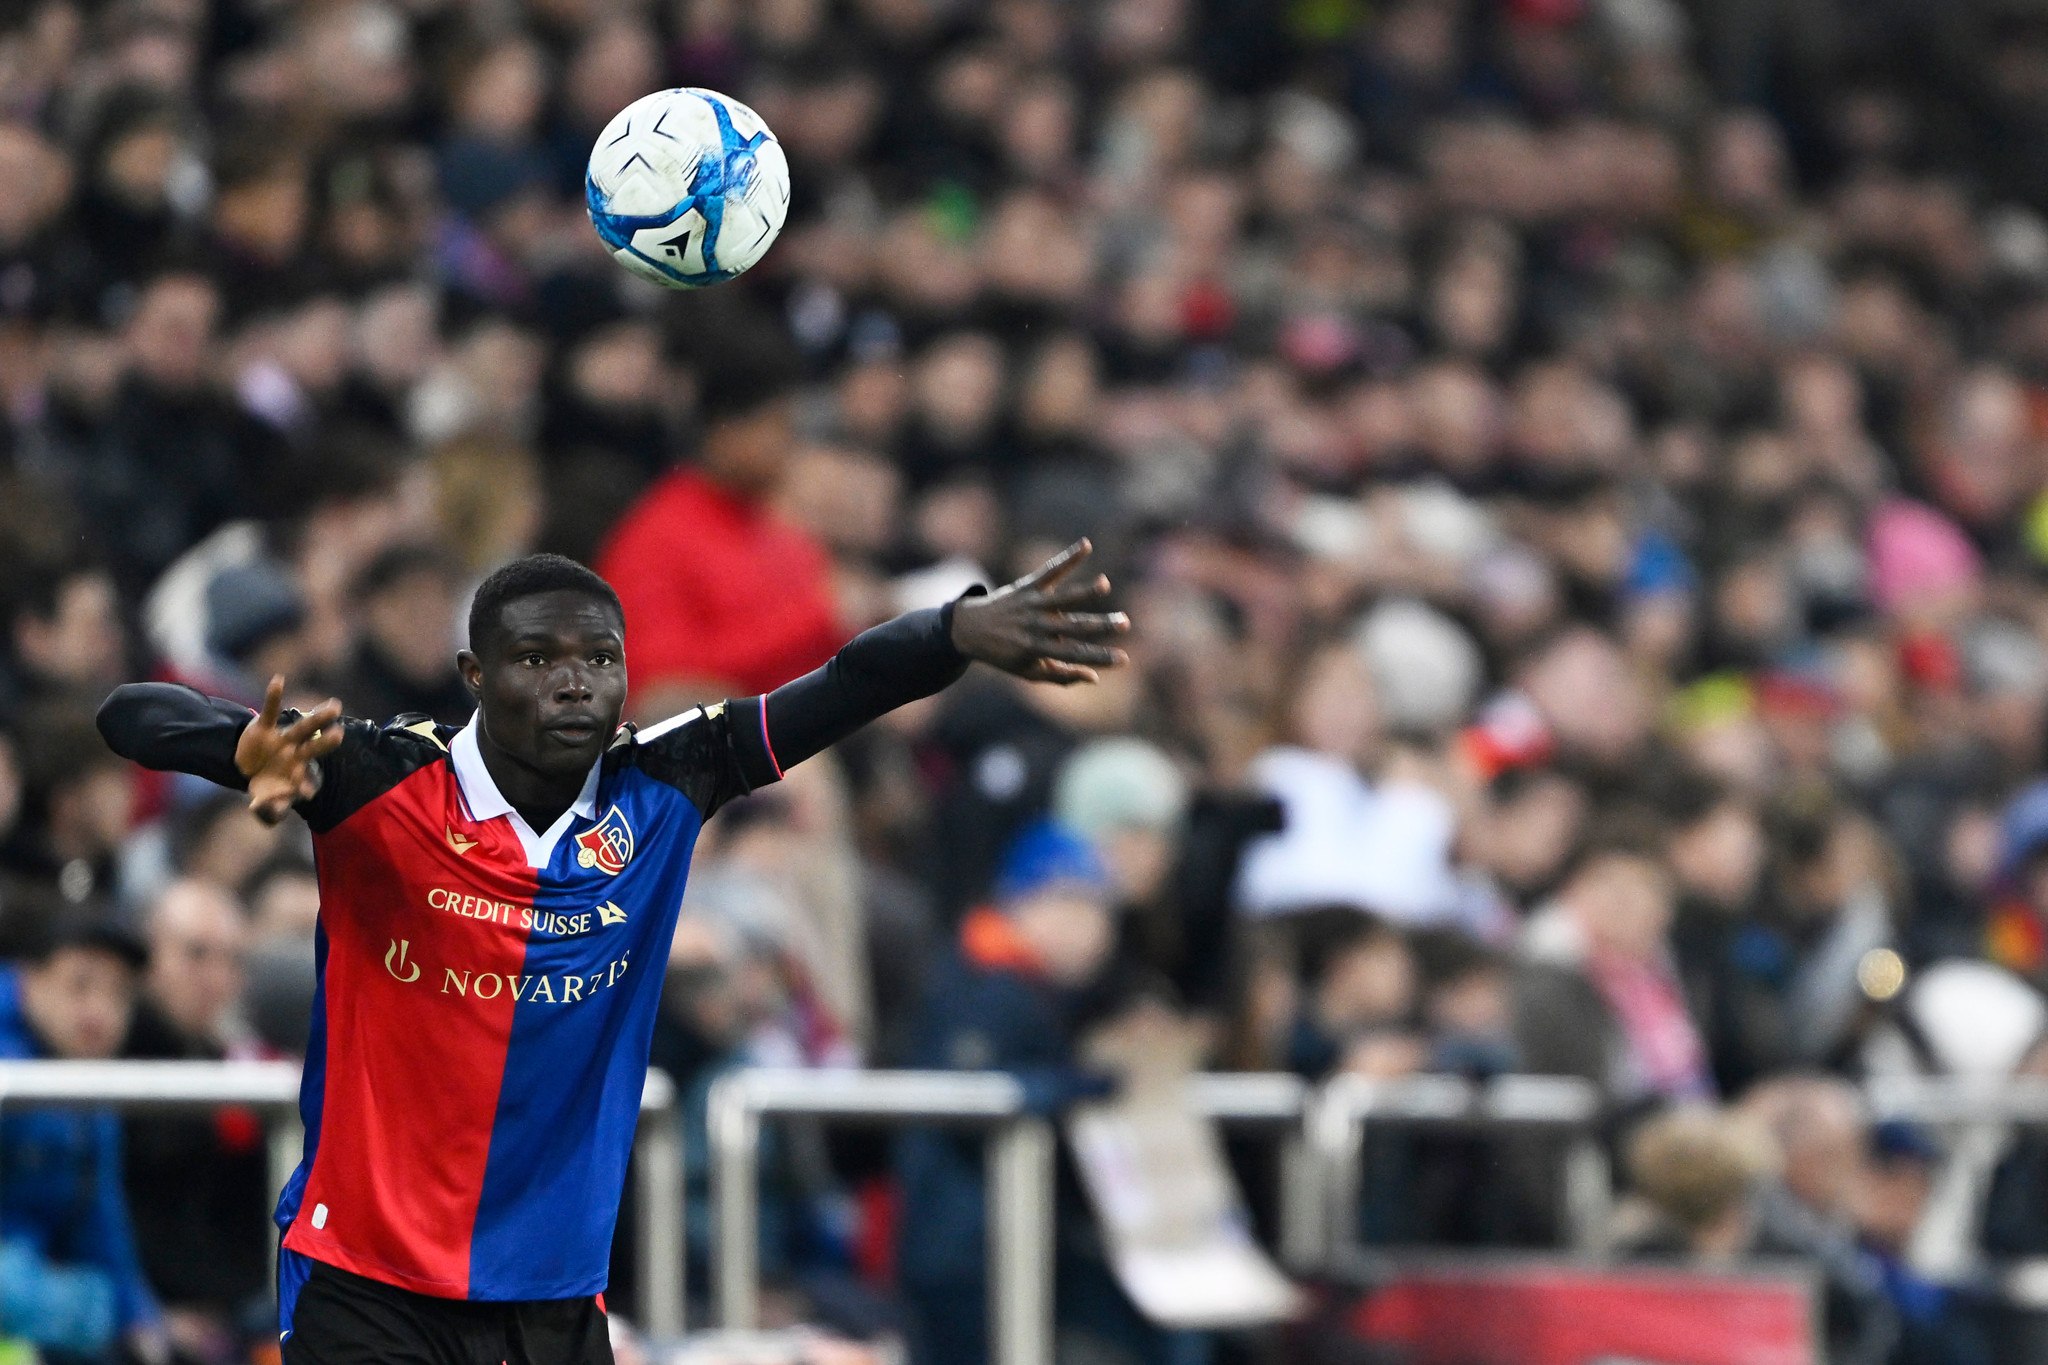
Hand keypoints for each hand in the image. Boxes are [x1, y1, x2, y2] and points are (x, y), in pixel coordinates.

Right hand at [235, 675, 342, 824]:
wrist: (249, 770)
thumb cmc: (267, 789)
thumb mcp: (265, 807)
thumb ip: (267, 812)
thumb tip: (264, 808)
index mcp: (300, 773)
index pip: (307, 780)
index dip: (307, 786)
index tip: (308, 793)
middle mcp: (297, 753)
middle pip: (316, 747)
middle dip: (328, 741)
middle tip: (341, 734)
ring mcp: (283, 739)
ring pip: (304, 727)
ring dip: (317, 717)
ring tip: (335, 706)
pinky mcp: (264, 729)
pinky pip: (270, 710)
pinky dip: (273, 696)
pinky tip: (278, 680)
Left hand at [950, 539, 1130, 684]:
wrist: (969, 629)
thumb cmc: (1005, 654)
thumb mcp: (1029, 672)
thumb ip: (1062, 676)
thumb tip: (1095, 677)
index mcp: (1036, 649)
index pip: (1074, 655)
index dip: (1099, 658)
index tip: (1124, 659)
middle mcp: (1034, 626)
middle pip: (1073, 627)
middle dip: (1100, 626)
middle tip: (1125, 623)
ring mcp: (1030, 605)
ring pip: (1062, 598)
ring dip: (1084, 591)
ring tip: (1105, 585)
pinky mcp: (1026, 587)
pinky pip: (1050, 571)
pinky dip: (1068, 558)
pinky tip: (1086, 545)